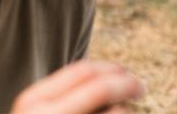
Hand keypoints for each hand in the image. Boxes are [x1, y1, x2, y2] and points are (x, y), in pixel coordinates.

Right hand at [11, 60, 145, 113]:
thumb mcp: (41, 109)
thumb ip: (65, 94)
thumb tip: (116, 75)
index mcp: (33, 99)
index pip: (83, 70)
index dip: (111, 68)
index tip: (126, 72)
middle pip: (102, 87)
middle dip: (128, 83)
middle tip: (143, 87)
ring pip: (117, 112)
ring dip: (126, 112)